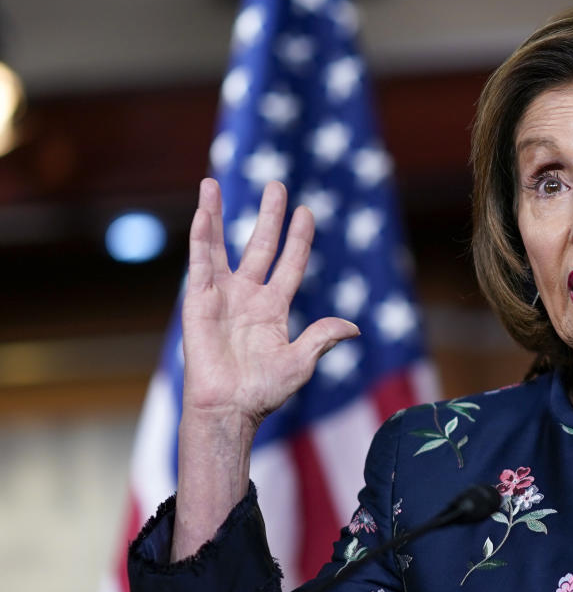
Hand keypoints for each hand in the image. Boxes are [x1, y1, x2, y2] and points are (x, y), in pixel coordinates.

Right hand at [172, 179, 357, 558]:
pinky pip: (199, 263)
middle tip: (276, 184)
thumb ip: (322, 338)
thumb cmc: (263, 392)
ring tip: (213, 182)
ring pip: (219, 245)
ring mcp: (221, 296)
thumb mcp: (301, 363)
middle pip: (259, 245)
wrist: (229, 409)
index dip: (298, 238)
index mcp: (273, 308)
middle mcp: (247, 296)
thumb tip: (354, 326)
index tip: (306, 211)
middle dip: (268, 215)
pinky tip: (202, 212)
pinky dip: (200, 237)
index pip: (289, 263)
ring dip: (217, 214)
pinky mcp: (198, 302)